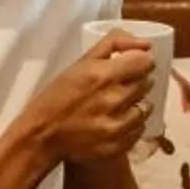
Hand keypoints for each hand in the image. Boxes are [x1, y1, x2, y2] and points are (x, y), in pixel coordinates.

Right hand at [32, 38, 154, 163]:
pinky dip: (131, 124)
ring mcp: (118, 125)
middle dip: (137, 81)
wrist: (42, 135)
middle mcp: (114, 100)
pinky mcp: (119, 145)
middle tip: (120, 85)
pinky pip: (139, 129)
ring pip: (146, 107)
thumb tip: (146, 45)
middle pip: (147, 83)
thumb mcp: (81, 62)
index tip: (132, 66)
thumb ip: (114, 44)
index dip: (140, 62)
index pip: (145, 62)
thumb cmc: (59, 95)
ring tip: (118, 105)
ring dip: (136, 104)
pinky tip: (115, 121)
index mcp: (103, 75)